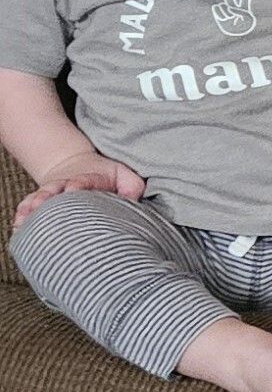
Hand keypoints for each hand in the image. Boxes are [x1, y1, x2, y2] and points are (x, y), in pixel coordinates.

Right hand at [14, 148, 144, 223]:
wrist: (75, 166)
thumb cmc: (105, 177)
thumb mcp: (123, 174)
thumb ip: (132, 185)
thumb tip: (134, 201)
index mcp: (87, 178)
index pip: (82, 180)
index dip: (78, 184)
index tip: (72, 188)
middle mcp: (64, 185)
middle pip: (54, 190)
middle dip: (48, 197)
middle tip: (41, 205)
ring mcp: (50, 193)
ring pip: (38, 198)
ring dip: (31, 207)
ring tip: (24, 220)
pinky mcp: (40, 200)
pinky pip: (28, 206)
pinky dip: (22, 214)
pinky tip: (18, 226)